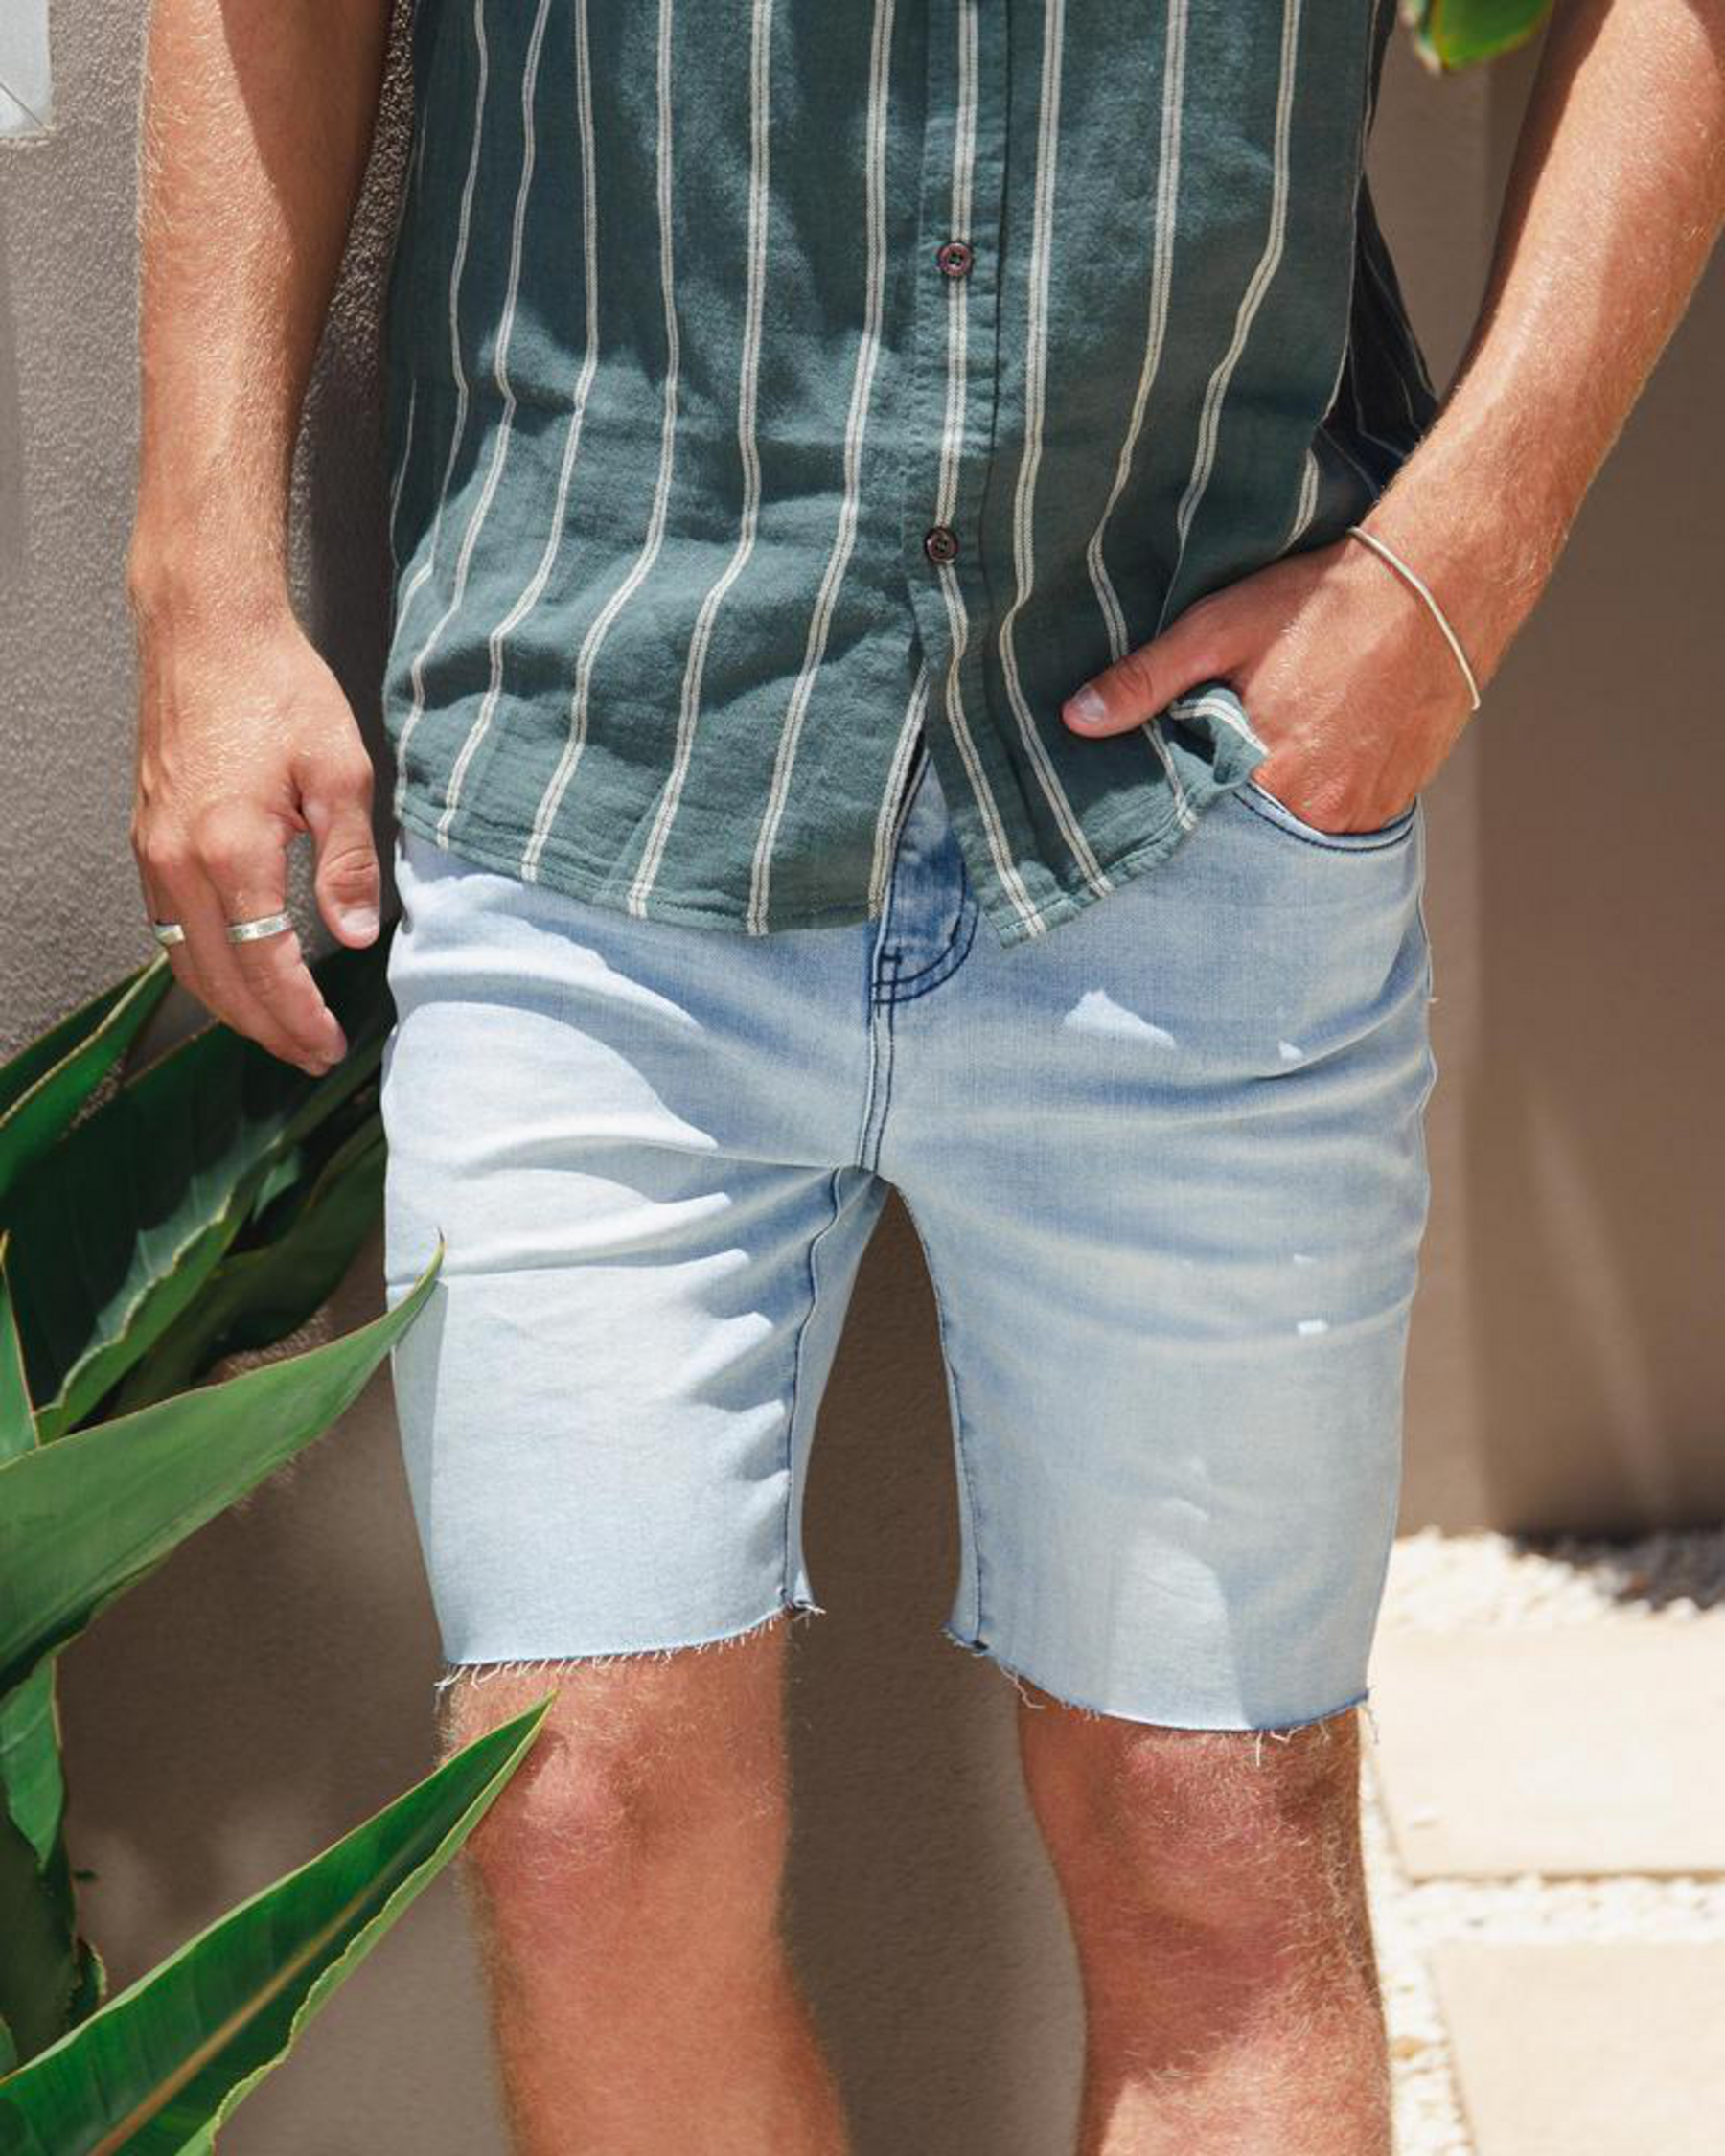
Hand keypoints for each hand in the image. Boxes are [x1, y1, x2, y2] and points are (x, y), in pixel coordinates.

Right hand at [127, 584, 380, 1075]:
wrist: (206, 632)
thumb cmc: (277, 689)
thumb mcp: (340, 773)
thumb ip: (349, 861)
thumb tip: (355, 935)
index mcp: (231, 851)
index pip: (268, 967)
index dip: (301, 1017)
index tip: (330, 1045)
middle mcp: (179, 862)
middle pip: (219, 981)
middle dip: (267, 1030)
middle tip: (310, 1056)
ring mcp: (154, 852)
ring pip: (185, 962)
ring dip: (232, 1007)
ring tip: (279, 1033)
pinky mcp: (147, 840)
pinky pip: (168, 929)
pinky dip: (203, 967)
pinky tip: (237, 977)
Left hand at [1059, 532, 1481, 834]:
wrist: (1438, 588)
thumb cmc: (1321, 602)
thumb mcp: (1218, 629)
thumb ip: (1145, 679)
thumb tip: (1075, 719)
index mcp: (1264, 773)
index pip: (1196, 823)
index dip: (1179, 805)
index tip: (1164, 790)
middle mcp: (1316, 808)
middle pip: (1246, 836)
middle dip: (1226, 813)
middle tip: (1223, 765)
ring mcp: (1360, 813)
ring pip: (1292, 834)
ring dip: (1273, 810)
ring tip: (1271, 760)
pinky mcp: (1392, 806)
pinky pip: (1337, 827)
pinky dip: (1318, 804)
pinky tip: (1315, 760)